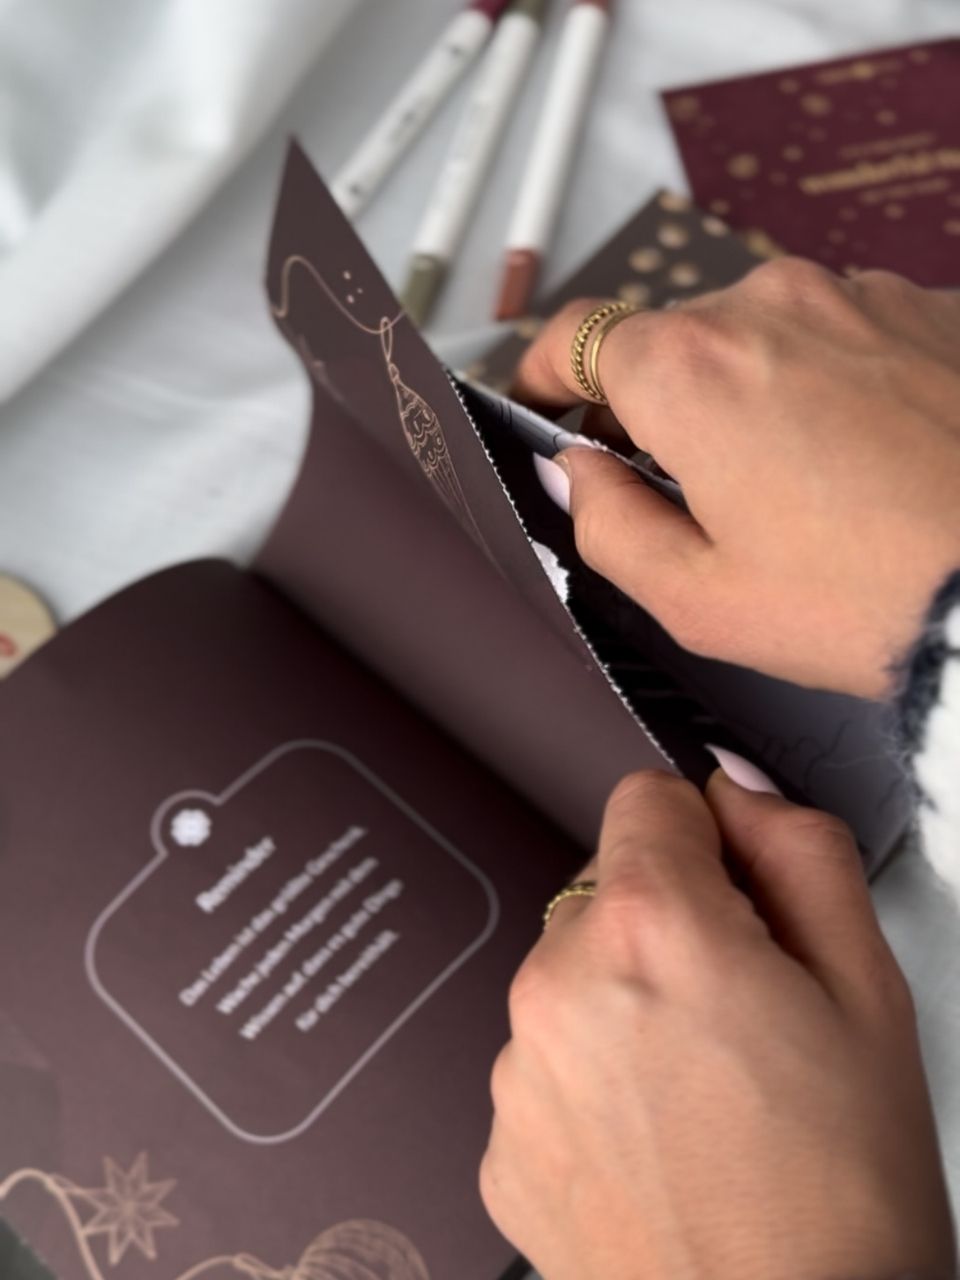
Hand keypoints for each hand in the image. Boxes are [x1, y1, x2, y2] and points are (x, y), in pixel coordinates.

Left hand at [480, 769, 954, 1279]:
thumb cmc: (844, 1196)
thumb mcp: (867, 991)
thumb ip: (799, 851)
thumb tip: (737, 788)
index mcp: (647, 927)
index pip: (646, 795)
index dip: (709, 838)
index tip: (742, 894)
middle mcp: (556, 986)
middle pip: (605, 890)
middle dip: (670, 924)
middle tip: (744, 1018)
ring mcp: (518, 1072)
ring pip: (576, 979)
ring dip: (629, 1007)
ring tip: (708, 1099)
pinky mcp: (503, 1144)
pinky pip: (550, 1065)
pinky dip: (597, 1085)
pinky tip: (664, 1149)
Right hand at [515, 263, 959, 696]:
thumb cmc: (868, 600)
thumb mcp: (699, 598)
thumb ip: (606, 524)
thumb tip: (576, 471)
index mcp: (689, 370)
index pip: (577, 337)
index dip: (548, 375)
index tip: (548, 406)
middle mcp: (766, 304)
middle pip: (671, 341)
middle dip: (660, 407)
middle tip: (689, 494)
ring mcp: (856, 294)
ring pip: (758, 336)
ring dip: (750, 392)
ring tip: (796, 487)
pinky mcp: (926, 308)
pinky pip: (841, 334)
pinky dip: (827, 382)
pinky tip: (863, 459)